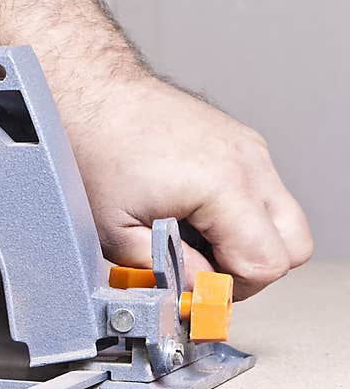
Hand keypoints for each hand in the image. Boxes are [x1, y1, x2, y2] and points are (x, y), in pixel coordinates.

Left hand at [68, 75, 312, 298]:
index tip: (198, 288)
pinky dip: (239, 216)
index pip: (266, 264)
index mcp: (224, 187)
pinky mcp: (242, 143)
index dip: (231, 288)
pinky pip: (264, 194)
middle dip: (252, 270)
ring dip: (246, 243)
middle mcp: (249, 164)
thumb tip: (196, 291)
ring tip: (194, 240)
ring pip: (283, 220)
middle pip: (293, 247)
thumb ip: (165, 271)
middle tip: (205, 271)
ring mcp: (250, 149)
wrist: (94, 97)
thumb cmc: (98, 153)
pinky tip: (194, 215)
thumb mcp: (117, 232)